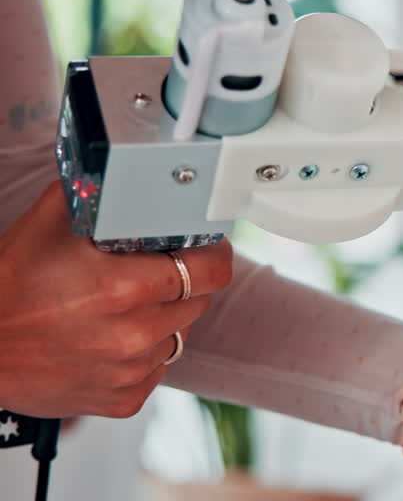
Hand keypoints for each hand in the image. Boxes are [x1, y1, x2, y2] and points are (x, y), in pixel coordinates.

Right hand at [0, 182, 233, 417]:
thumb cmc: (6, 288)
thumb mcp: (48, 225)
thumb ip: (97, 193)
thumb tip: (130, 170)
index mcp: (125, 288)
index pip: (212, 270)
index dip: (213, 253)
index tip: (206, 247)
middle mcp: (135, 334)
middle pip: (198, 300)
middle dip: (182, 282)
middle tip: (148, 273)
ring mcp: (130, 371)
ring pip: (180, 334)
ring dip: (164, 318)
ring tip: (120, 308)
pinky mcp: (123, 400)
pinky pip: (158, 368)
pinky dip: (144, 353)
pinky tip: (109, 338)